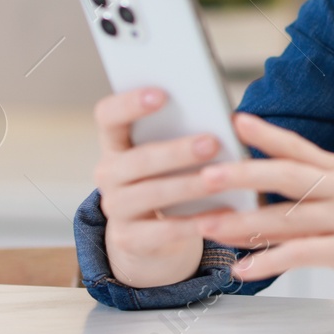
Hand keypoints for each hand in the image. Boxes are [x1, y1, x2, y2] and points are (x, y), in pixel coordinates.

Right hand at [93, 88, 211, 288]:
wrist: (148, 234)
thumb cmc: (168, 176)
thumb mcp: (168, 154)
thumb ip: (183, 132)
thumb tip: (225, 118)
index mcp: (115, 142)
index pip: (108, 115)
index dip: (130, 103)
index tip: (162, 93)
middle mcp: (108, 173)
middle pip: (138, 159)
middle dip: (177, 151)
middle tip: (212, 142)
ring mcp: (115, 208)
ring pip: (152, 194)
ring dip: (190, 185)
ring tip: (221, 179)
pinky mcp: (129, 239)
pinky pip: (164, 231)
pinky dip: (195, 223)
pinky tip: (223, 214)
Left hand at [190, 112, 333, 305]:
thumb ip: (298, 202)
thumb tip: (243, 204)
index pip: (296, 147)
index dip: (266, 133)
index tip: (233, 120)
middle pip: (288, 174)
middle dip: (244, 173)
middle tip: (205, 175)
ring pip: (289, 217)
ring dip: (244, 224)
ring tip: (208, 227)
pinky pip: (303, 253)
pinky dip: (269, 261)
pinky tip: (243, 268)